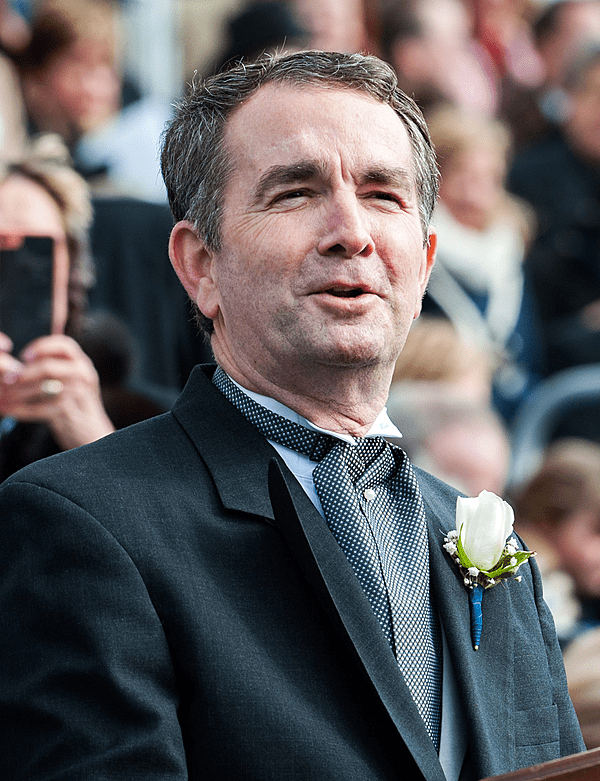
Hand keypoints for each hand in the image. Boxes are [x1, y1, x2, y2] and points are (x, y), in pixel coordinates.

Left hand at [0, 333, 114, 450]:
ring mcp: (78, 394)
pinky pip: (39, 408)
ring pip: (42, 388)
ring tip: (3, 396)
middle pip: (48, 366)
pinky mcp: (69, 413)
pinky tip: (9, 410)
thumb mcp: (73, 381)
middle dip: (23, 373)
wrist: (92, 433)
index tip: (23, 356)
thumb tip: (25, 359)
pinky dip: (20, 409)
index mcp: (82, 364)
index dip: (41, 346)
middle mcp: (83, 375)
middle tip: (6, 380)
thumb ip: (56, 366)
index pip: (64, 344)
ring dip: (17, 393)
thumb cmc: (77, 406)